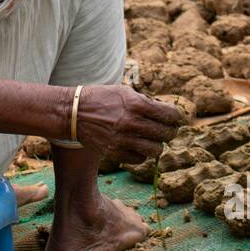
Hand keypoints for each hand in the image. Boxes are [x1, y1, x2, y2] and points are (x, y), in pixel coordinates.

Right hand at [72, 84, 187, 164]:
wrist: (72, 113)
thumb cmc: (100, 98)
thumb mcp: (123, 92)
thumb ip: (145, 101)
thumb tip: (165, 111)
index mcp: (136, 104)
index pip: (169, 114)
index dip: (177, 117)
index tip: (175, 118)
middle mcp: (131, 123)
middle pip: (166, 134)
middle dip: (170, 132)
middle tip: (167, 130)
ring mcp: (123, 139)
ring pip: (156, 150)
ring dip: (157, 145)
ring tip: (153, 140)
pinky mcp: (114, 152)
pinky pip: (139, 158)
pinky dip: (142, 154)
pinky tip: (138, 146)